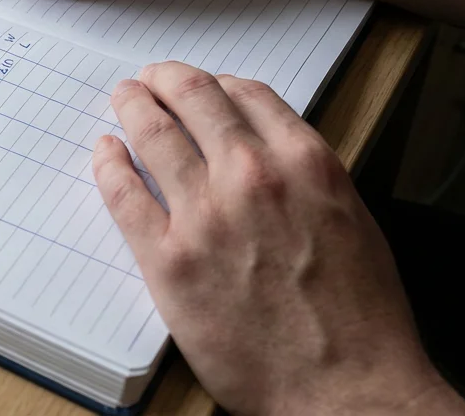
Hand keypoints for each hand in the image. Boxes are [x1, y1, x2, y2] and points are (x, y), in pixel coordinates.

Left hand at [90, 62, 464, 414]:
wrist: (346, 387)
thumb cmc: (360, 318)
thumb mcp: (350, 221)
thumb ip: (306, 178)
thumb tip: (265, 151)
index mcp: (305, 162)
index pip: (247, 93)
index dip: (217, 83)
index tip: (201, 85)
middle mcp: (252, 176)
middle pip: (194, 99)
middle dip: (165, 80)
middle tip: (149, 78)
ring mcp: (205, 215)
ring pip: (153, 135)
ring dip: (133, 107)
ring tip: (124, 99)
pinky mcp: (168, 259)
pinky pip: (124, 194)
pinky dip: (109, 164)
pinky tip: (105, 152)